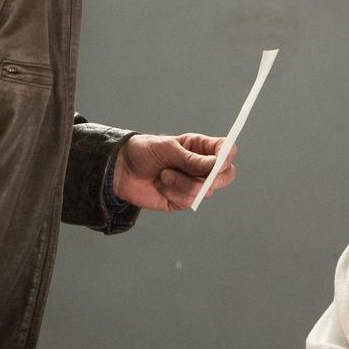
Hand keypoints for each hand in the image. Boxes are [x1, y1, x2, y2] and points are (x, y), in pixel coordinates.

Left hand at [113, 133, 236, 210]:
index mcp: (200, 147)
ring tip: (163, 175)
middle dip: (213, 178)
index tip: (219, 162)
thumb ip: (192, 159)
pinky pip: (188, 201)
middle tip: (202, 176)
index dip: (227, 156)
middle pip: (226, 175)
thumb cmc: (144, 151)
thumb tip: (216, 165)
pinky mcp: (183, 200)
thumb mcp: (168, 149)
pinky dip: (173, 193)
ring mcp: (193, 184)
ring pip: (205, 190)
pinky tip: (160, 186)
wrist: (122, 170)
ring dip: (182, 184)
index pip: (226, 150)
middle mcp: (201, 166)